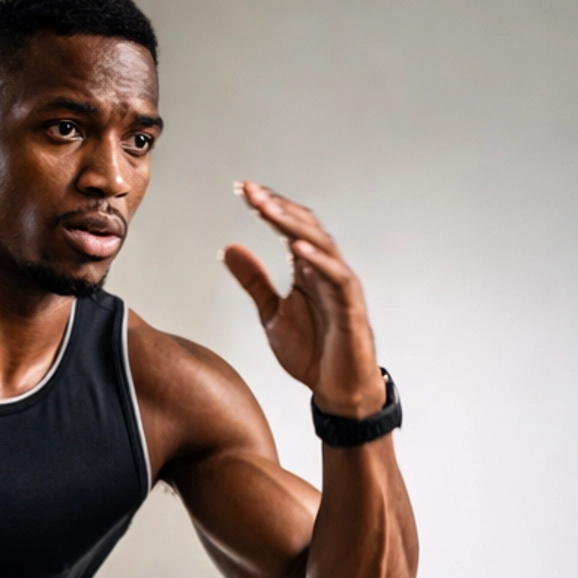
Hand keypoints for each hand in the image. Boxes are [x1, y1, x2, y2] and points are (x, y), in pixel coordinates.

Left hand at [222, 184, 385, 417]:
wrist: (337, 388)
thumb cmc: (312, 350)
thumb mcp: (271, 313)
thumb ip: (254, 281)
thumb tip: (228, 248)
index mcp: (307, 267)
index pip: (288, 225)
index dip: (267, 206)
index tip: (241, 189)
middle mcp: (325, 268)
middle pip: (303, 226)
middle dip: (276, 206)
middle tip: (249, 190)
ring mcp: (340, 284)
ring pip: (319, 243)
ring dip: (292, 224)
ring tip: (267, 208)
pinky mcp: (350, 305)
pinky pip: (335, 277)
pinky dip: (317, 260)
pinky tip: (295, 247)